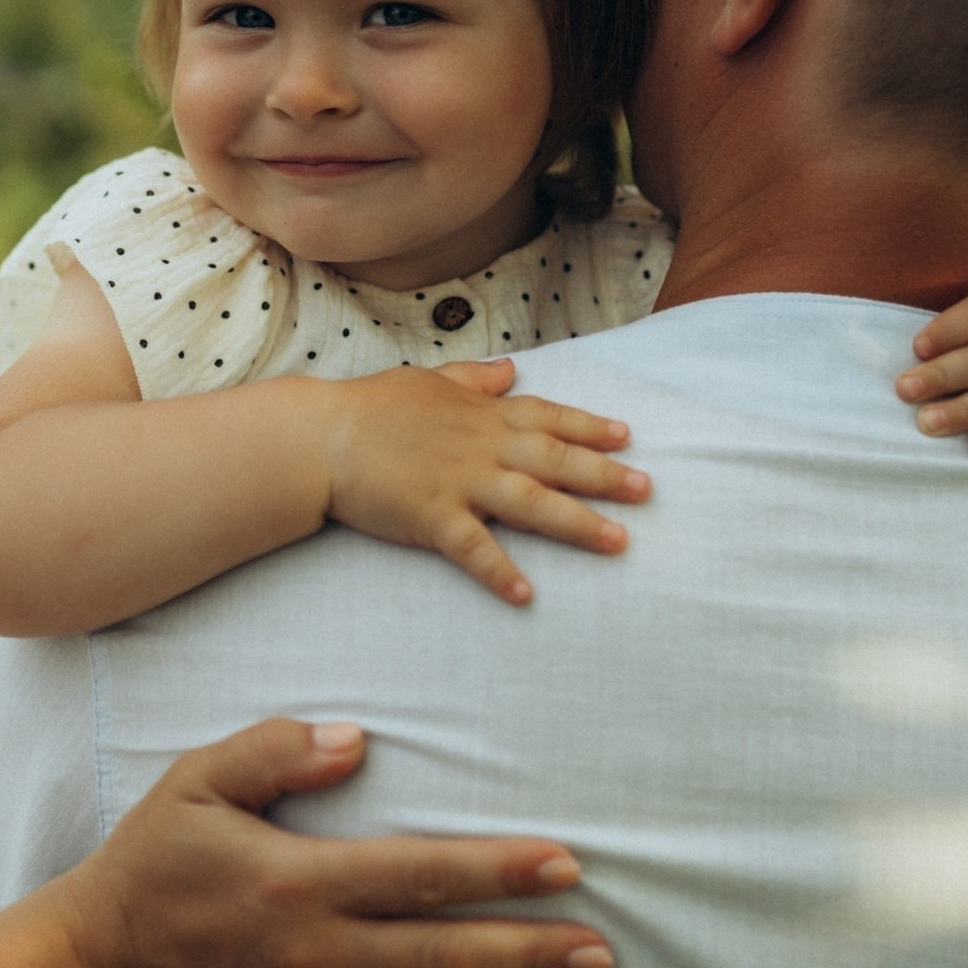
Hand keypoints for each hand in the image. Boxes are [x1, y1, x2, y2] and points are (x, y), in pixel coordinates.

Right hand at [54, 718, 614, 967]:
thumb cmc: (147, 869)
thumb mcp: (193, 786)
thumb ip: (273, 752)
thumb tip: (355, 739)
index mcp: (299, 884)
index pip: (421, 874)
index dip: (498, 871)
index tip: (565, 864)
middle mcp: (316, 958)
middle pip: (445, 957)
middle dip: (530, 951)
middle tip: (602, 948)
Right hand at [319, 360, 646, 605]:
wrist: (320, 437)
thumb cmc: (370, 407)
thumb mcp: (427, 380)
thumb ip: (474, 379)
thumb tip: (511, 371)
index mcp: (481, 414)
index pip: (547, 417)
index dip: (589, 427)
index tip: (627, 437)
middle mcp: (480, 446)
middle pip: (554, 460)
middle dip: (605, 475)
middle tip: (647, 491)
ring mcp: (459, 482)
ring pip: (531, 504)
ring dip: (577, 523)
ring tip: (618, 542)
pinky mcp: (431, 517)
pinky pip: (474, 549)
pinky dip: (500, 572)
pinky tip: (526, 596)